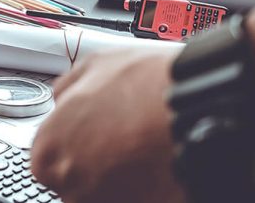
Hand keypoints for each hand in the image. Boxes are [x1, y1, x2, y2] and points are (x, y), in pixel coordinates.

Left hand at [30, 49, 185, 202]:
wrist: (205, 110)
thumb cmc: (148, 86)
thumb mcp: (95, 65)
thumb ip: (67, 87)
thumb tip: (61, 98)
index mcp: (49, 152)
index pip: (48, 160)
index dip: (75, 143)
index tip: (94, 134)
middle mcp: (72, 186)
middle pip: (77, 182)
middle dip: (97, 164)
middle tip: (124, 140)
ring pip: (107, 194)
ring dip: (123, 179)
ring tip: (145, 150)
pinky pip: (138, 199)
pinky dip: (147, 188)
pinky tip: (159, 166)